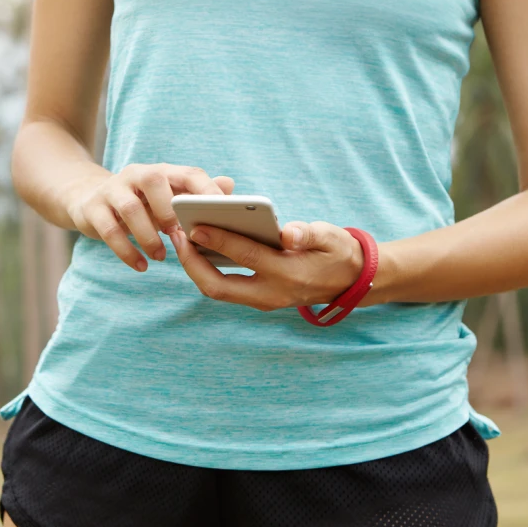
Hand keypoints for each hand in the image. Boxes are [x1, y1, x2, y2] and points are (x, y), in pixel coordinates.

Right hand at [66, 163, 234, 270]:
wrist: (87, 200)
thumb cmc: (140, 204)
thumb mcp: (166, 199)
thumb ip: (196, 194)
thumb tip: (230, 185)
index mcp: (161, 172)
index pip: (188, 173)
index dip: (206, 190)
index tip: (220, 213)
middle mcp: (135, 175)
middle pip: (153, 179)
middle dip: (168, 209)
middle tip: (177, 235)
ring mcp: (111, 190)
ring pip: (130, 208)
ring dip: (147, 236)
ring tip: (160, 257)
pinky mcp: (92, 209)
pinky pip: (109, 230)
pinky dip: (126, 251)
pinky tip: (141, 266)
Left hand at [170, 221, 364, 311]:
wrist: (350, 281)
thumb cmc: (338, 252)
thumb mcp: (332, 237)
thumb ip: (310, 233)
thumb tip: (288, 232)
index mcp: (289, 274)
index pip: (246, 257)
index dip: (218, 241)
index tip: (195, 226)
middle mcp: (271, 294)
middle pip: (218, 287)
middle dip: (192, 263)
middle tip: (177, 235)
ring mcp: (262, 300)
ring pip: (217, 290)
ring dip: (195, 267)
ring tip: (181, 238)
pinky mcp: (257, 298)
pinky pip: (224, 287)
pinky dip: (206, 269)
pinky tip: (197, 246)